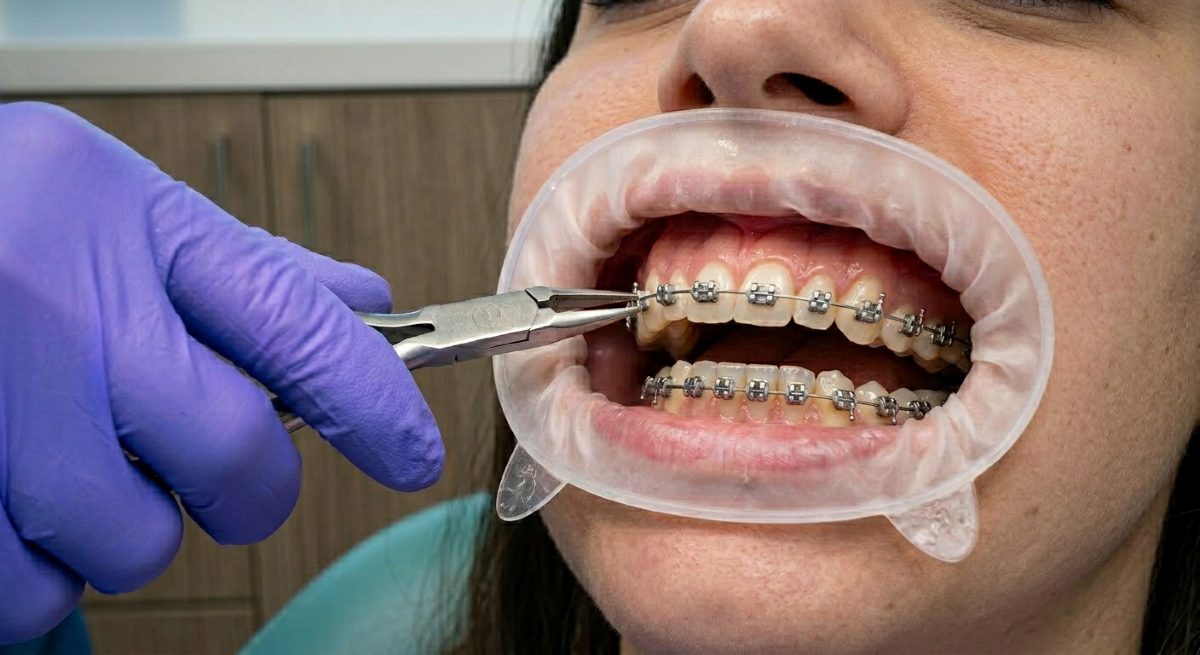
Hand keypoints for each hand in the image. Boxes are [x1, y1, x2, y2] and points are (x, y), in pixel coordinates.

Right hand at [0, 102, 442, 643]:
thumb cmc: (1, 232)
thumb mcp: (118, 214)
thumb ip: (241, 269)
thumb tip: (363, 304)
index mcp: (124, 221)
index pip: (296, 324)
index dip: (373, 401)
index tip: (411, 453)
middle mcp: (58, 305)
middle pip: (232, 454)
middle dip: (243, 486)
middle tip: (204, 464)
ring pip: (132, 541)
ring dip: (125, 526)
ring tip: (73, 459)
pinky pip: (33, 590)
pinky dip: (42, 566)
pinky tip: (16, 497)